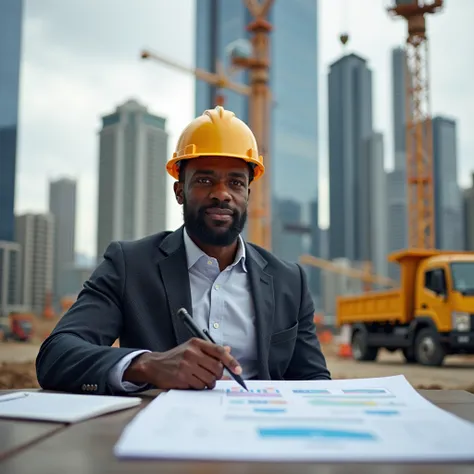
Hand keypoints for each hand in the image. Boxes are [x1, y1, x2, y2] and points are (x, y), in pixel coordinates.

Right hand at [123, 338, 241, 389]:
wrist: (154, 365)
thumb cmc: (176, 357)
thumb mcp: (192, 348)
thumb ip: (210, 350)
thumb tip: (228, 350)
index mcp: (196, 343)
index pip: (219, 351)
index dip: (231, 361)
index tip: (238, 370)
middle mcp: (192, 352)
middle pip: (217, 368)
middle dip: (218, 375)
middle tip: (212, 376)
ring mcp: (187, 365)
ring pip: (210, 379)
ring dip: (209, 383)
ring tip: (200, 379)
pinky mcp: (182, 377)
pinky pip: (200, 386)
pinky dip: (199, 387)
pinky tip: (192, 382)